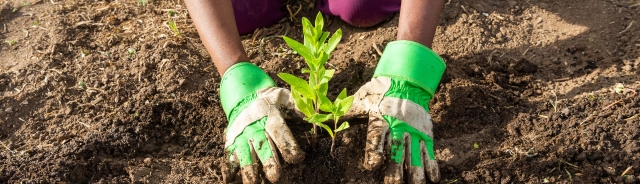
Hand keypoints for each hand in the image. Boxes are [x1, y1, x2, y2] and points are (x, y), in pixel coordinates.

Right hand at [220, 62, 304, 182]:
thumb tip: (317, 117)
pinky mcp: (232, 143)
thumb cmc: (270, 101)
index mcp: (270, 117)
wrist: (244, 95)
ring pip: (245, 155)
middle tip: (275, 177)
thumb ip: (300, 107)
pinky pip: (230, 157)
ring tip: (253, 183)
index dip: (289, 146)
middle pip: (262, 147)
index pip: (280, 132)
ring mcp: (242, 137)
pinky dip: (230, 169)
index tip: (298, 158)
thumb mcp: (286, 98)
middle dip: (269, 162)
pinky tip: (231, 180)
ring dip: (249, 170)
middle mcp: (255, 128)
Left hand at [348, 41, 445, 182]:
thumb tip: (322, 117)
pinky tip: (433, 180)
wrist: (405, 80)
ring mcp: (413, 132)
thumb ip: (346, 112)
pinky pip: (428, 152)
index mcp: (380, 120)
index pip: (376, 138)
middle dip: (395, 170)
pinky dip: (432, 166)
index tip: (371, 164)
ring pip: (415, 155)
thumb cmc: (378, 93)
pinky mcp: (424, 133)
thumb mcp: (360, 100)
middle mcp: (398, 127)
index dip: (373, 152)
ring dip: (415, 172)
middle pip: (397, 151)